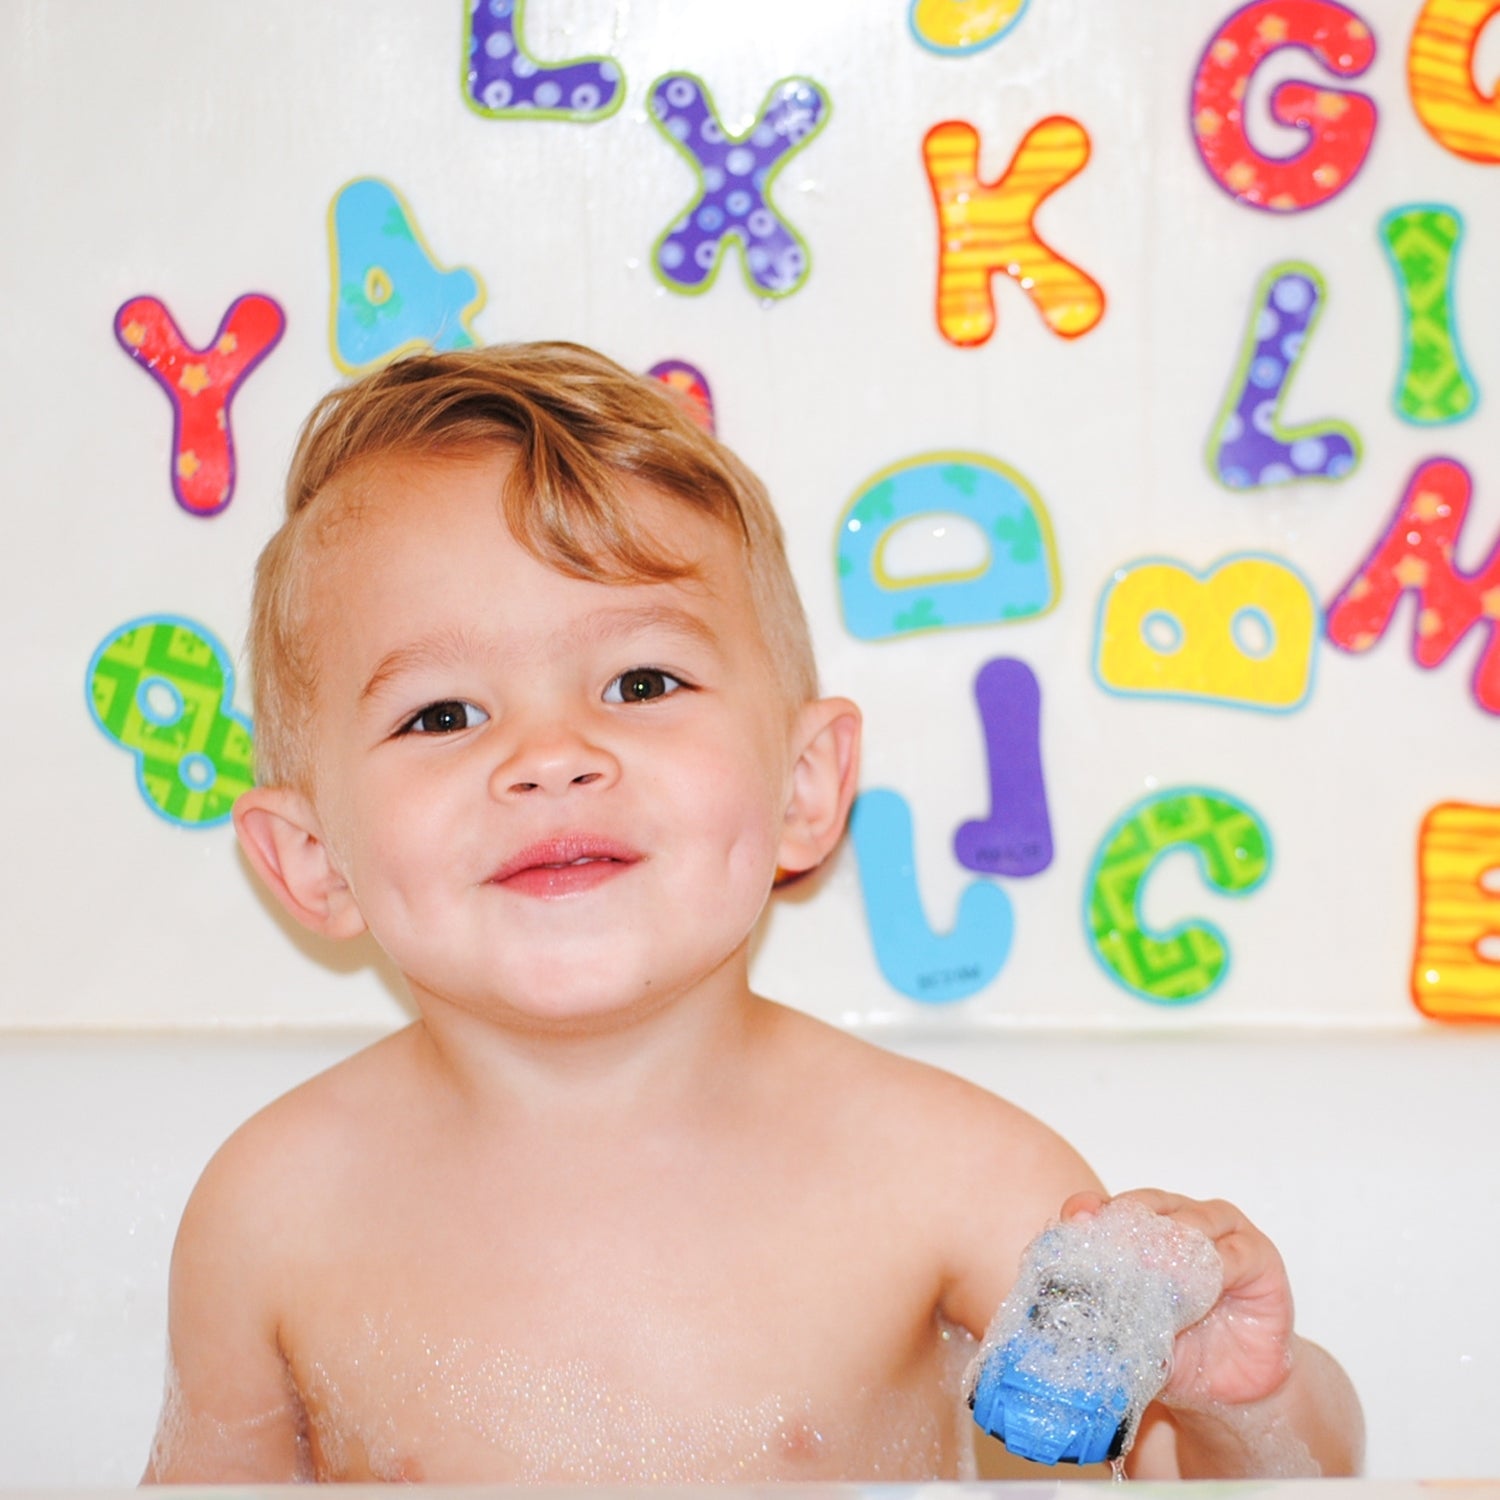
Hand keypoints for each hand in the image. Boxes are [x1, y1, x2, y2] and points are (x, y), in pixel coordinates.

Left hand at [1060, 1188, 1295, 1410]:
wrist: (1229, 1387)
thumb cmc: (1174, 1349)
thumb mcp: (1129, 1332)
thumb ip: (1102, 1309)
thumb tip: (1063, 1301)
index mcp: (1138, 1227)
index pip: (1106, 1207)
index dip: (1089, 1212)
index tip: (1075, 1222)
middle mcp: (1176, 1217)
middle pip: (1148, 1206)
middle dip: (1131, 1228)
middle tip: (1119, 1255)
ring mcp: (1219, 1231)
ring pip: (1192, 1221)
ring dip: (1174, 1246)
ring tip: (1158, 1273)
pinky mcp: (1257, 1255)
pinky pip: (1235, 1253)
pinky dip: (1217, 1269)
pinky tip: (1201, 1291)